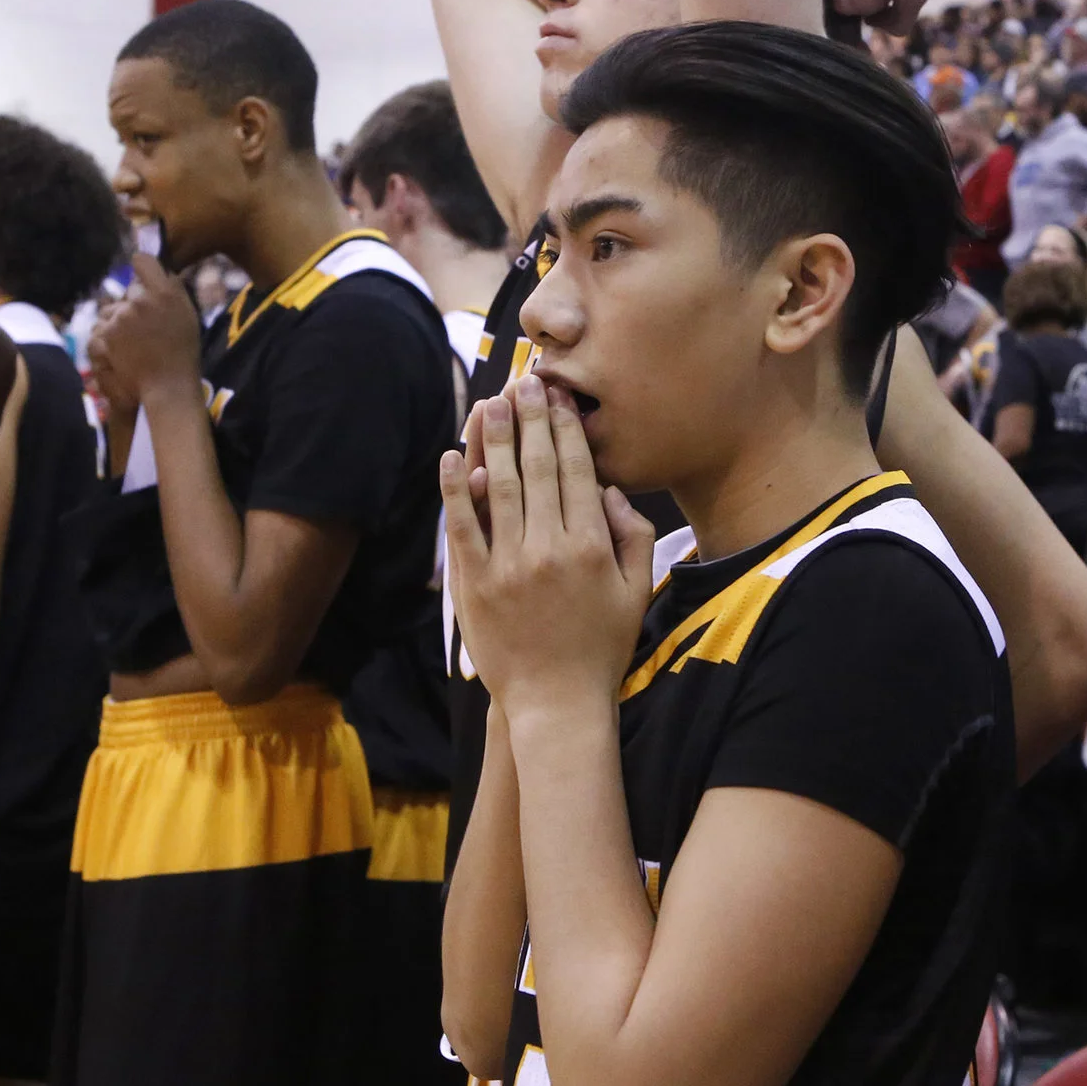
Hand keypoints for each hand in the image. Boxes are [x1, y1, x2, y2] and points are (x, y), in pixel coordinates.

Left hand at [89, 253, 201, 415]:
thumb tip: (159, 271)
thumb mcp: (187, 314)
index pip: (142, 261)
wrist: (167, 386)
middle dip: (133, 304)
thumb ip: (171, 289)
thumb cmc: (183, 352)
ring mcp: (119, 318)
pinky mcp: (104, 335)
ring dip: (118, 321)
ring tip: (133, 344)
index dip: (141, 267)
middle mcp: (139, 300)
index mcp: (163, 292)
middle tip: (145, 327)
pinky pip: (102, 327)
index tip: (144, 280)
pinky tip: (122, 351)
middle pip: (128, 291)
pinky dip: (108, 337)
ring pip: (112, 310)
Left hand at [441, 377, 656, 712]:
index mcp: (592, 546)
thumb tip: (612, 491)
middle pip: (537, 468)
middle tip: (525, 382)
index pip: (577, 471)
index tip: (560, 396)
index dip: (567, 428)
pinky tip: (451, 457)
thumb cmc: (601, 648)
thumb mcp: (635, 592)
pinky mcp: (476, 584)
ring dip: (493, 440)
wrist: (556, 703)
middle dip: (531, 419)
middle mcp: (550, 548)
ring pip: (499, 487)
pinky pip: (463, 527)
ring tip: (491, 402)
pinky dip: (455, 490)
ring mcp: (509, 565)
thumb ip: (633, 537)